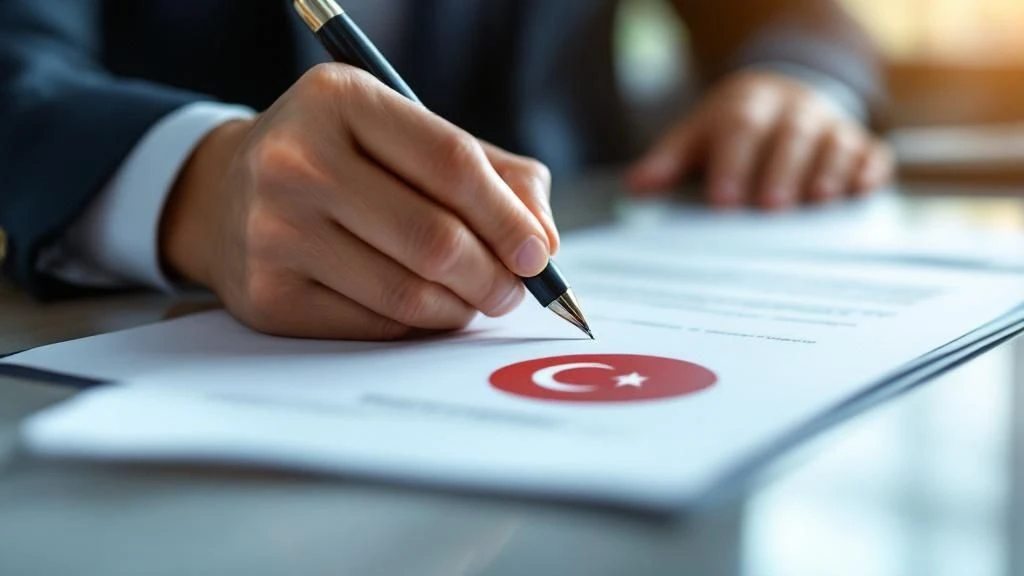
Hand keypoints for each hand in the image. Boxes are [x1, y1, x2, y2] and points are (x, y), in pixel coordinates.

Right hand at [160, 64, 557, 339]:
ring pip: (407, 292)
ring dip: (462, 306)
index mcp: (340, 100)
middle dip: (495, 276)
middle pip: (433, 239)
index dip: (508, 217)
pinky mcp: (267, 295)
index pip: (451, 164)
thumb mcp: (406, 136)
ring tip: (476, 298)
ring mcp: (273, 231)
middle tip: (514, 290)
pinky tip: (427, 308)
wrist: (227, 194)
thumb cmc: (342, 161)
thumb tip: (544, 240)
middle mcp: (296, 160)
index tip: (539, 253)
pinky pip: (375, 326)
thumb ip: (492, 173)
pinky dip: (419, 325)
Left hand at [628, 71, 893, 209]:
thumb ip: (668, 162)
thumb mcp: (696, 135)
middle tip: (769, 206)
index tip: (723, 200)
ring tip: (816, 201)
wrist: (780, 95)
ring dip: (827, 170)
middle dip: (781, 169)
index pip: (740, 129)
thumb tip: (635, 188)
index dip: (732, 163)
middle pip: (791, 135)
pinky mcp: (859, 143)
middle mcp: (794, 111)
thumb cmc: (731, 128)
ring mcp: (830, 125)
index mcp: (749, 106)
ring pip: (834, 142)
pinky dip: (869, 170)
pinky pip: (871, 153)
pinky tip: (862, 191)